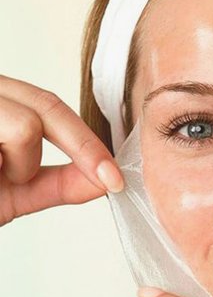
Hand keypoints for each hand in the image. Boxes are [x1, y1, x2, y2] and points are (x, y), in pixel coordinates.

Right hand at [0, 74, 123, 225]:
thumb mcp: (12, 190)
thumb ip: (57, 183)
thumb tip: (104, 181)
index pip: (49, 106)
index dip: (89, 142)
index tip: (117, 178)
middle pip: (43, 108)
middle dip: (80, 149)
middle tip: (104, 180)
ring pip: (22, 126)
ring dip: (20, 166)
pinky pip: (1, 146)